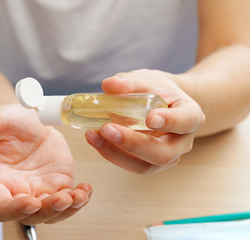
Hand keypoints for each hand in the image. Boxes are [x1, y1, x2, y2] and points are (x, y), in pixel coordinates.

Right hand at [0, 104, 91, 224]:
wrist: (28, 119)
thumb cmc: (6, 122)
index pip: (1, 207)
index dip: (14, 210)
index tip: (29, 201)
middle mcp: (19, 192)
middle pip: (31, 215)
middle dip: (47, 210)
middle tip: (61, 198)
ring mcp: (40, 190)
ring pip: (53, 212)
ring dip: (68, 208)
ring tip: (79, 194)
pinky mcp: (58, 184)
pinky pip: (70, 199)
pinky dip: (80, 198)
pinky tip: (86, 189)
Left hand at [85, 69, 204, 173]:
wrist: (162, 104)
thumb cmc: (156, 90)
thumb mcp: (146, 79)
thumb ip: (129, 82)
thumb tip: (108, 85)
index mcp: (191, 115)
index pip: (186, 121)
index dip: (171, 122)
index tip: (150, 118)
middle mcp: (182, 142)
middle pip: (163, 153)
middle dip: (132, 144)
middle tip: (106, 129)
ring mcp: (168, 157)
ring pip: (145, 166)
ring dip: (115, 153)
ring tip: (92, 135)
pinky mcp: (150, 164)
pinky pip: (132, 165)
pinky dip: (111, 153)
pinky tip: (95, 139)